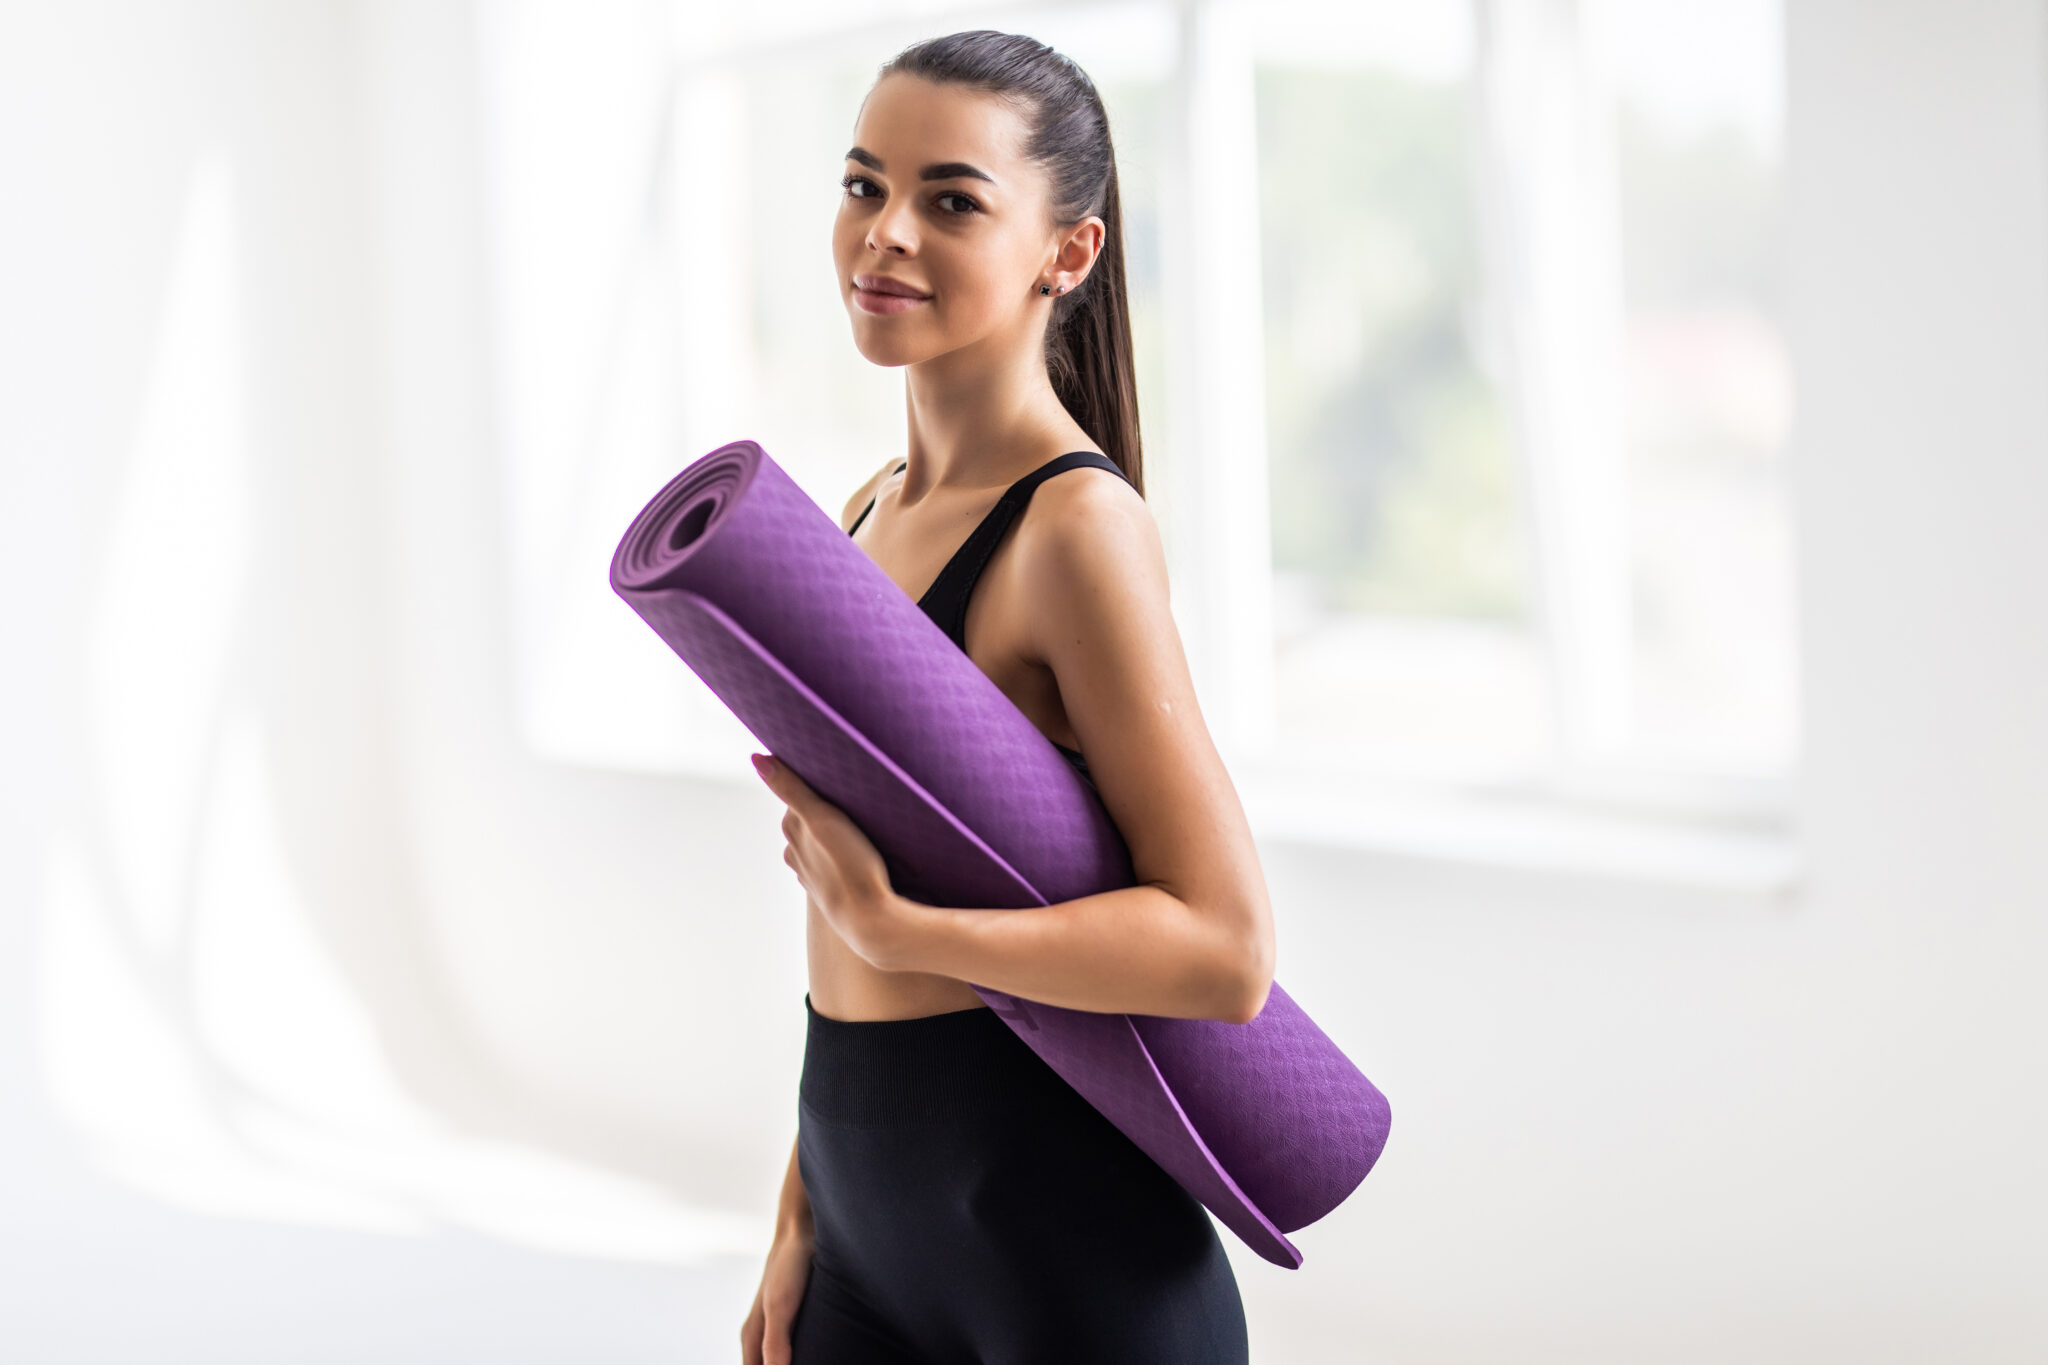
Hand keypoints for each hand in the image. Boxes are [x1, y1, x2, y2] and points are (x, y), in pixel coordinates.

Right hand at [740, 1222, 815, 1364]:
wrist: (804, 1229)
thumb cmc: (789, 1267)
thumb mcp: (780, 1307)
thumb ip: (776, 1343)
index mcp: (752, 1339)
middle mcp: (763, 1337)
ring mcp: (781, 1329)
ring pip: (781, 1363)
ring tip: (818, 1362)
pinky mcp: (799, 1320)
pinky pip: (799, 1350)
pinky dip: (807, 1359)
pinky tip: (823, 1359)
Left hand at [751, 752, 904, 968]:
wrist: (870, 919)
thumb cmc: (848, 865)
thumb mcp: (820, 817)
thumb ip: (790, 788)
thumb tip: (757, 758)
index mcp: (793, 833)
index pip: (796, 797)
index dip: (813, 786)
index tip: (832, 778)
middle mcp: (797, 854)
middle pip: (806, 821)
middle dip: (822, 810)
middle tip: (848, 799)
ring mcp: (814, 874)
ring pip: (819, 845)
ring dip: (832, 835)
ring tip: (855, 828)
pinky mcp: (832, 890)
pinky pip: (833, 865)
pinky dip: (840, 857)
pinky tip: (855, 857)